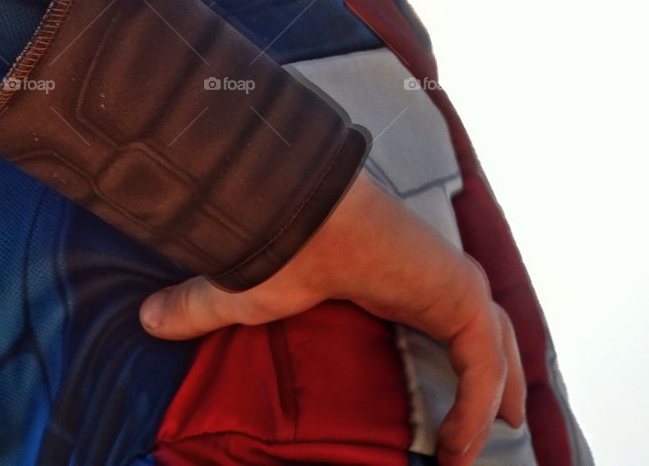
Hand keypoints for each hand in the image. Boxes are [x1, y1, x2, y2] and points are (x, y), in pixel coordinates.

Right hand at [139, 169, 525, 465]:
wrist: (295, 208)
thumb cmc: (279, 244)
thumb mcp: (243, 294)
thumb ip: (202, 309)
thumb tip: (147, 318)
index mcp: (391, 272)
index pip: (440, 310)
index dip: (453, 348)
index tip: (447, 394)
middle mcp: (428, 271)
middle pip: (486, 324)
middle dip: (501, 366)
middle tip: (501, 416)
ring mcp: (449, 279)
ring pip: (497, 342)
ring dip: (499, 390)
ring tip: (491, 439)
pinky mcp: (458, 294)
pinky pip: (483, 362)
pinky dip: (478, 404)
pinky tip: (462, 448)